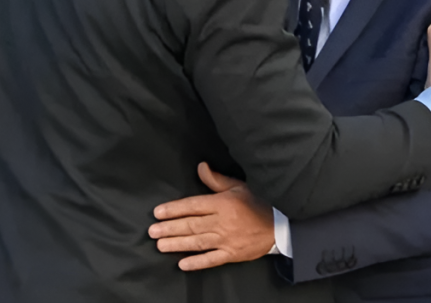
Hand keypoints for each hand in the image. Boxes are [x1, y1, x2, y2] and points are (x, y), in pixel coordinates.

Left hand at [149, 162, 274, 270]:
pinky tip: (182, 264)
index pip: (194, 206)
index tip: (158, 212)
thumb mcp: (238, 187)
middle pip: (192, 225)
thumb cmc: (256, 204)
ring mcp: (226, 240)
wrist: (277, 227)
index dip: (174, 209)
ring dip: (177, 244)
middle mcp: (222, 222)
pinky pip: (211, 260)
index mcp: (223, 203)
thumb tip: (200, 167)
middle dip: (170, 228)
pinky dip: (197, 262)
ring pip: (197, 242)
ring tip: (160, 245)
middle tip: (152, 231)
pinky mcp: (231, 254)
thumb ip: (216, 179)